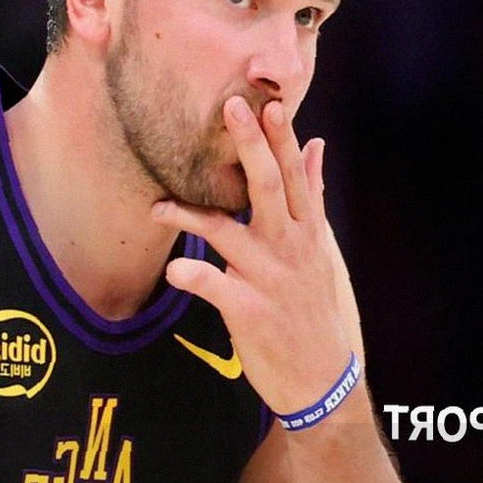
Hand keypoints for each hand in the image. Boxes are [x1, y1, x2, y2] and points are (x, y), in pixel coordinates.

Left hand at [154, 96, 363, 414]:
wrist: (323, 379)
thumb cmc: (318, 308)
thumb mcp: (324, 250)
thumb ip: (314, 196)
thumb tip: (317, 146)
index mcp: (307, 231)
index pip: (294, 176)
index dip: (281, 139)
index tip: (268, 103)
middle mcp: (291, 248)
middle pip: (269, 188)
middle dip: (250, 147)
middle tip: (230, 108)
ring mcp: (270, 279)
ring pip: (228, 233)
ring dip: (191, 215)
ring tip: (158, 207)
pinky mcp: (250, 312)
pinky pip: (216, 287)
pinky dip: (194, 277)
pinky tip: (174, 271)